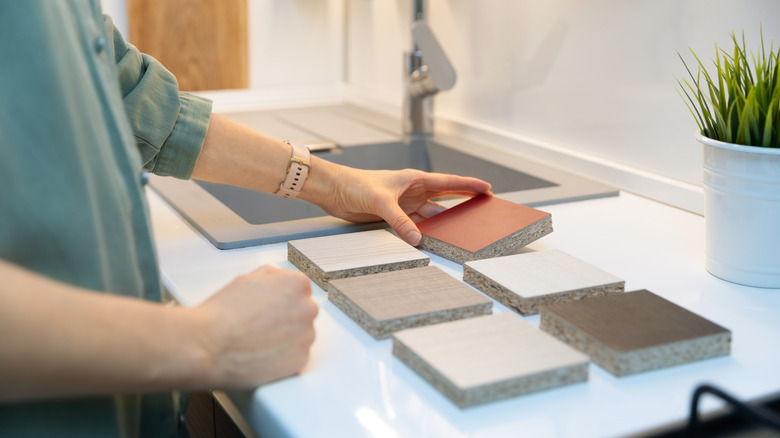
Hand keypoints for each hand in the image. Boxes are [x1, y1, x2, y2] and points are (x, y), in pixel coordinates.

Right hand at [193, 265, 317, 387]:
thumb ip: (272, 278)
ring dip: (285, 340)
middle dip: (286, 320)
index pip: (299, 291)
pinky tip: (261, 356)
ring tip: (257, 342)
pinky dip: (282, 359)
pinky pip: (295, 358)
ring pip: (300, 337)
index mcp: (296, 284)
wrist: (207, 345)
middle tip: (260, 327)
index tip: (268, 310)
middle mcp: (307, 308)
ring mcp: (306, 336)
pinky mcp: (300, 360)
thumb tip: (279, 282)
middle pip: (302, 314)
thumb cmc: (222, 313)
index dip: (280, 302)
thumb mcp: (248, 279)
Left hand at [307, 166, 491, 245]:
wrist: (334, 191)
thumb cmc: (355, 185)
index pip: (448, 182)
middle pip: (444, 200)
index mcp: (413, 179)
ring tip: (462, 231)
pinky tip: (434, 239)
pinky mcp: (393, 215)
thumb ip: (400, 221)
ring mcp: (404, 204)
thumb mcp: (380, 202)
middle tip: (482, 210)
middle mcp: (412, 191)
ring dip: (443, 222)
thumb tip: (417, 239)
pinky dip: (424, 232)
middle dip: (463, 204)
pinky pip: (415, 225)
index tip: (487, 188)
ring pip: (430, 215)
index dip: (468, 185)